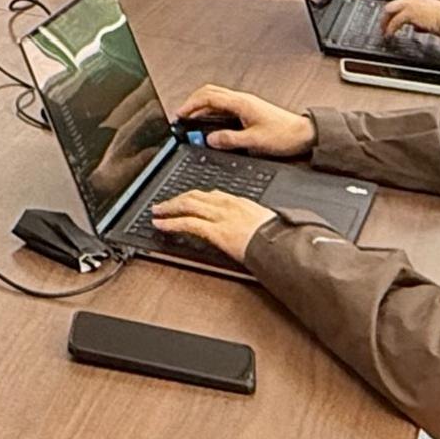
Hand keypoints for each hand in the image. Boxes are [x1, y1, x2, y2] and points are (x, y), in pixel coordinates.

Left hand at [150, 190, 279, 262]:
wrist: (281, 244)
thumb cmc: (278, 237)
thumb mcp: (267, 223)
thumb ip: (254, 222)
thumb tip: (252, 228)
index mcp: (241, 202)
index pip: (213, 195)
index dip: (197, 197)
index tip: (188, 199)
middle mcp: (228, 205)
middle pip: (196, 196)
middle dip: (177, 199)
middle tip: (164, 203)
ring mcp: (220, 216)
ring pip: (188, 205)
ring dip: (170, 207)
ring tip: (158, 212)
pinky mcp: (214, 230)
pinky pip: (187, 223)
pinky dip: (171, 223)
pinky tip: (161, 225)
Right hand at [170, 83, 315, 157]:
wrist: (305, 134)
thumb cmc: (286, 134)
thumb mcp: (255, 141)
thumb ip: (230, 140)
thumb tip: (210, 140)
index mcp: (241, 103)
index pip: (208, 97)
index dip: (191, 105)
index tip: (180, 115)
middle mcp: (242, 100)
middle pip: (209, 92)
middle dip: (192, 102)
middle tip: (182, 115)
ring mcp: (246, 104)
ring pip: (216, 98)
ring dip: (202, 106)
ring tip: (192, 120)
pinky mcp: (249, 110)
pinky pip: (224, 106)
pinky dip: (212, 112)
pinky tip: (210, 123)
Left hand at [383, 0, 439, 45]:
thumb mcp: (434, 20)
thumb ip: (423, 23)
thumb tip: (417, 28)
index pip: (403, 3)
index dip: (396, 11)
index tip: (392, 19)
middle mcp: (415, 0)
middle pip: (392, 5)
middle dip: (386, 16)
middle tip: (383, 25)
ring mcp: (412, 5)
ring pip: (390, 11)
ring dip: (385, 22)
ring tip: (383, 31)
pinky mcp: (410, 13)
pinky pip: (395, 21)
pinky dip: (390, 29)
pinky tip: (389, 35)